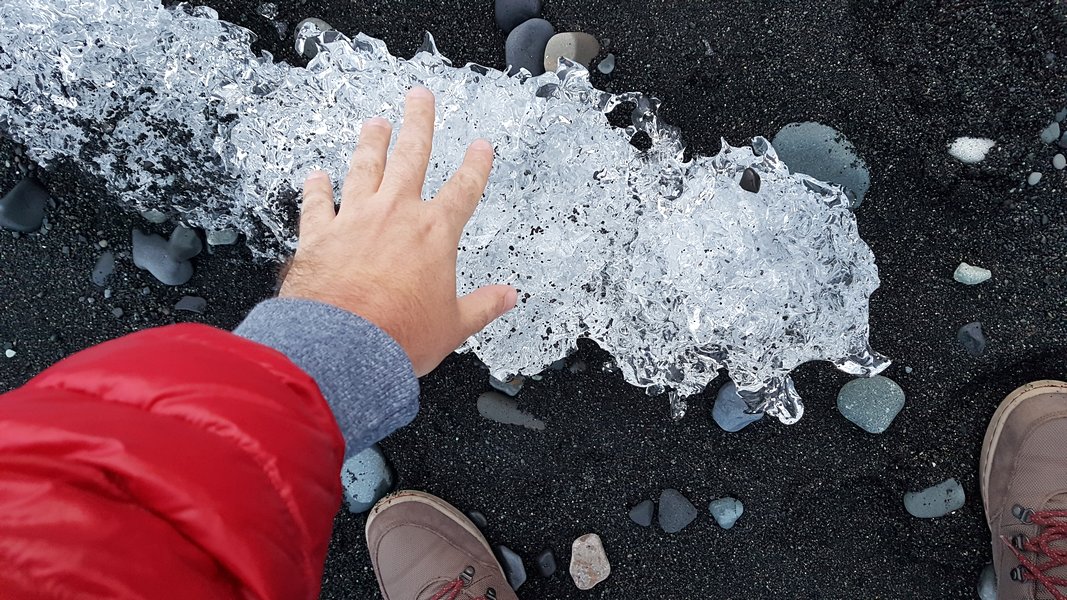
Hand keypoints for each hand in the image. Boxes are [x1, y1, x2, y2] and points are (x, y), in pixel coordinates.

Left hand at [279, 87, 516, 375]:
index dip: (476, 165)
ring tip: (375, 123)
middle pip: (411, 156)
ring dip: (370, 143)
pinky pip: (317, 203)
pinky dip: (316, 188)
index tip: (481, 147)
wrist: (344, 344)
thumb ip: (483, 306)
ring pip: (364, 167)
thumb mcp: (454, 325)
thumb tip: (508, 297)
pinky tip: (315, 175)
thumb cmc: (399, 336)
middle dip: (419, 123)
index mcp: (435, 233)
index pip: (464, 189)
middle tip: (420, 98)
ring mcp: (355, 218)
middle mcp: (396, 214)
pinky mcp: (319, 234)